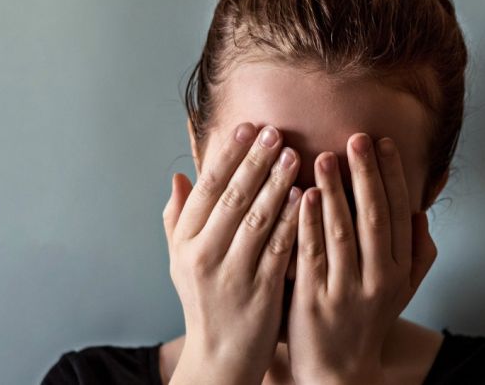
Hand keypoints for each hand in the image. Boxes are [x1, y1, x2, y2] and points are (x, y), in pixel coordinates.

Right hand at [162, 122, 302, 384]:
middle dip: (254, 161)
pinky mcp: (262, 291)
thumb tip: (179, 176)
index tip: (246, 128)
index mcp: (185, 242)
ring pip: (257, 218)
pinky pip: (280, 247)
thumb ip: (178, 218)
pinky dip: (293, 220)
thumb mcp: (180, 261)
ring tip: (294, 154)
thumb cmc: (204, 301)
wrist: (220, 357)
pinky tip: (307, 196)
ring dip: (277, 184)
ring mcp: (234, 273)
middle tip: (275, 131)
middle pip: (232, 197)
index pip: (206, 189)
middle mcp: (204, 255)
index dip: (227, 156)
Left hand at [286, 133, 437, 383]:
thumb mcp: (403, 289)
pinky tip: (301, 195)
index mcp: (398, 270)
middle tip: (356, 138)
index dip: (391, 175)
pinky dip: (308, 223)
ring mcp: (345, 291)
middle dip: (366, 173)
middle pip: (374, 217)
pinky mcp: (313, 300)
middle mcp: (377, 279)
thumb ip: (417, 251)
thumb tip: (420, 210)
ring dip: (335, 191)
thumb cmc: (368, 319)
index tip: (382, 142)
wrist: (338, 370)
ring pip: (342, 232)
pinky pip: (311, 254)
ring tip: (325, 157)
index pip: (398, 212)